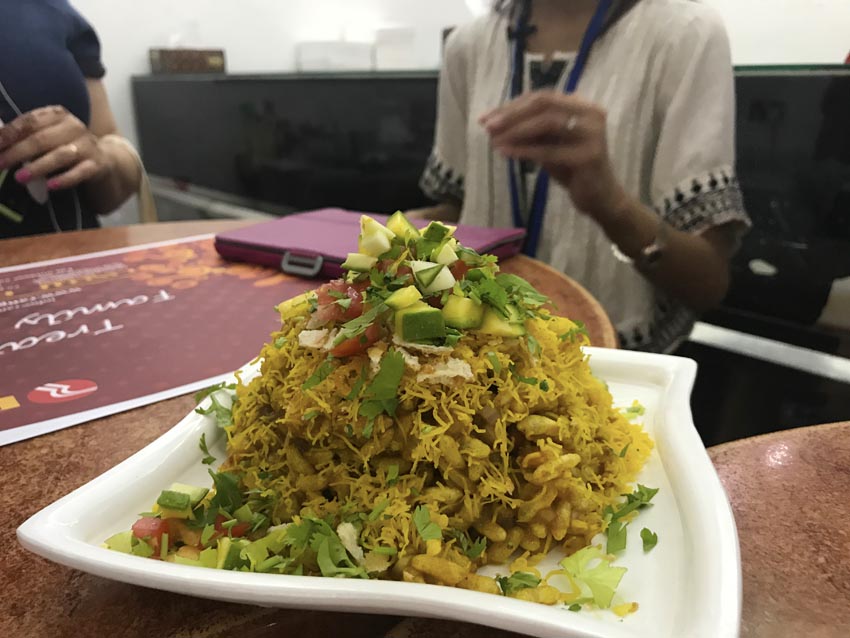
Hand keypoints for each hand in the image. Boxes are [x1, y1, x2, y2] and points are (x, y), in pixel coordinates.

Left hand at [0, 105, 108, 191]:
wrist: (107, 162)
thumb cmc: (69, 149)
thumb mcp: (50, 137)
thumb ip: (28, 137)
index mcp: (58, 116)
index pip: (30, 122)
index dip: (10, 134)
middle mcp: (74, 127)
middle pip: (41, 139)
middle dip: (17, 152)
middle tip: (0, 164)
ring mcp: (88, 146)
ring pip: (60, 155)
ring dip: (37, 167)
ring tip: (20, 178)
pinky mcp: (98, 165)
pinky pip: (80, 172)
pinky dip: (65, 179)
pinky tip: (51, 186)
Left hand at [481, 91, 629, 225]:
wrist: (600, 198)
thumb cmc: (572, 170)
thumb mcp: (549, 145)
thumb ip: (529, 132)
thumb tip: (494, 125)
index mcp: (581, 106)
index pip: (541, 97)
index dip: (512, 105)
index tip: (486, 117)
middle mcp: (590, 113)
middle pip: (544, 104)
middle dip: (512, 114)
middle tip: (487, 125)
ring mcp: (592, 133)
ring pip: (547, 123)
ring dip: (516, 130)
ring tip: (493, 140)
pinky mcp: (589, 156)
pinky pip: (550, 150)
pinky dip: (524, 150)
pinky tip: (505, 153)